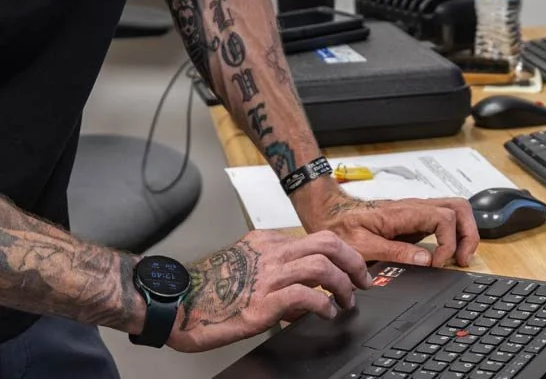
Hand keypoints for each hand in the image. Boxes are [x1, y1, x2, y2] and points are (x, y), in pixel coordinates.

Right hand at [168, 230, 370, 352]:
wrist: (174, 301)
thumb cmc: (205, 288)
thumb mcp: (243, 265)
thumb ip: (272, 270)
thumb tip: (301, 293)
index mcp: (267, 242)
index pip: (316, 238)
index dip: (342, 253)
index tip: (353, 268)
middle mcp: (271, 253)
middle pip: (327, 242)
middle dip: (353, 261)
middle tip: (363, 280)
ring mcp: (267, 276)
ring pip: (321, 265)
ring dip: (343, 283)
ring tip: (347, 300)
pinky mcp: (261, 302)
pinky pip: (304, 295)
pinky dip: (323, 303)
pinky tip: (326, 314)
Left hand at [307, 192, 479, 267]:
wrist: (331, 214)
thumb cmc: (343, 227)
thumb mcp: (363, 246)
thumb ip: (395, 252)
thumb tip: (425, 259)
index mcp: (403, 212)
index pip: (444, 217)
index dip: (448, 243)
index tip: (438, 263)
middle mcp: (415, 207)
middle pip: (458, 206)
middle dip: (468, 232)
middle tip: (463, 259)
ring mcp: (417, 212)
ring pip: (455, 209)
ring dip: (465, 232)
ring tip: (460, 258)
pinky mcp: (416, 219)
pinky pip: (445, 219)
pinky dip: (455, 233)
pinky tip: (448, 253)